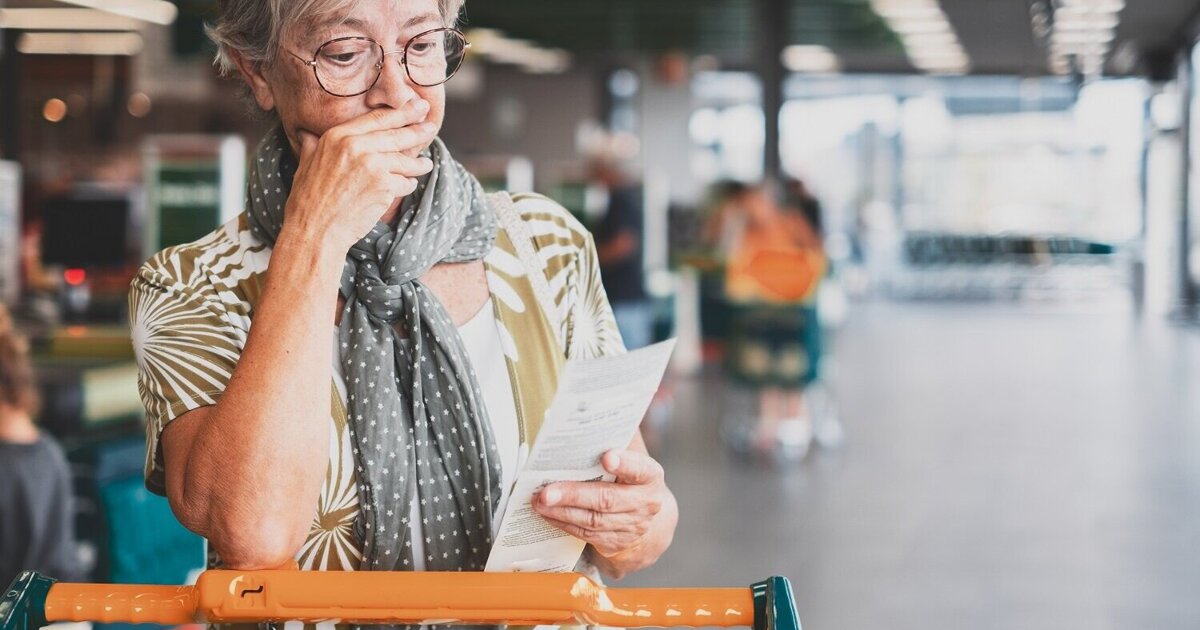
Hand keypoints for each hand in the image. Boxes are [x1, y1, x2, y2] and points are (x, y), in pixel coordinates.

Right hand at [283, 100, 439, 252]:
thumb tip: (306, 133)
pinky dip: (408, 185)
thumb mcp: (306, 164)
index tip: (416, 106)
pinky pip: (405, 182)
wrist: (315, 230)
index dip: (401, 112)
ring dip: (418, 163)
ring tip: (426, 164)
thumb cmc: (308, 200)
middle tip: (431, 125)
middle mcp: (356, 146)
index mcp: (338, 136)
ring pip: (404, 161)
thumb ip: (312, 145)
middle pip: (396, 135)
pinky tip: (409, 185)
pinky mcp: (384, 186)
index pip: (377, 118)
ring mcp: (372, 165)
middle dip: (417, 130)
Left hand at [533, 448, 675, 578]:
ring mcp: (630, 526)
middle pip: (607, 500)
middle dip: (574, 495)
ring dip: (561, 512)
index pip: (639, 469)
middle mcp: (644, 503)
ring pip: (592, 520)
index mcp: (650, 476)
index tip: (606, 457)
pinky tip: (547, 513)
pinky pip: (585, 534)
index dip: (624, 463)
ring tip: (538, 501)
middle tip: (546, 491)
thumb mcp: (631, 454)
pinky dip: (563, 523)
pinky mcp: (615, 542)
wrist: (647, 518)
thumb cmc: (630, 476)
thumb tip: (596, 404)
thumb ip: (618, 435)